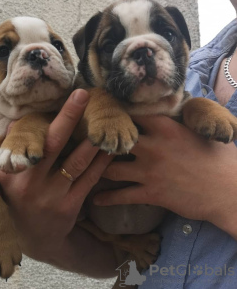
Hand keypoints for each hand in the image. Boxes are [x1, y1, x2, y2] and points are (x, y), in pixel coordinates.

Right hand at [0, 89, 112, 261]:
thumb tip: (16, 123)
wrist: (33, 238)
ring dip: (93, 141)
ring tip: (106, 122)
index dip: (56, 118)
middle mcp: (33, 183)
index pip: (36, 140)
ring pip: (78, 162)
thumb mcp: (6, 178)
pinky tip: (110, 150)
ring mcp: (53, 196)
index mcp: (15, 172)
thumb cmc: (19, 199)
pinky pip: (89, 180)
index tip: (74, 96)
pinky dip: (100, 164)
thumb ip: (11, 150)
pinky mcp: (70, 207)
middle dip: (71, 118)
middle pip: (56, 145)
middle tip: (88, 96)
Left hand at [94, 115, 236, 237]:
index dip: (117, 115)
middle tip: (87, 145)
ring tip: (85, 171)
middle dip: (101, 144)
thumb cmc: (220, 158)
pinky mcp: (151, 193)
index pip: (132, 115)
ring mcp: (148, 171)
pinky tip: (95, 200)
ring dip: (97, 170)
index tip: (106, 116)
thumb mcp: (201, 131)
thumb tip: (175, 107)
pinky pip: (122, 196)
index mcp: (164, 128)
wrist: (229, 190)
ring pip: (111, 169)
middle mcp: (151, 147)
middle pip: (115, 142)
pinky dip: (106, 199)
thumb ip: (181, 120)